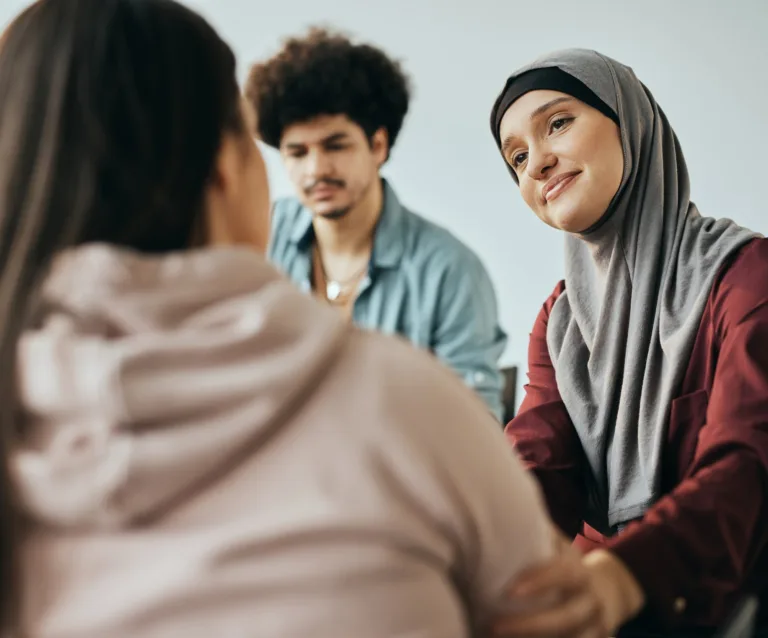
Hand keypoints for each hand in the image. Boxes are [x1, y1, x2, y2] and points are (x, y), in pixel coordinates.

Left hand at [493, 547, 644, 637]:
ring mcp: (596, 627)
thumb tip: (506, 513)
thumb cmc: (570, 565)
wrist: (611, 589)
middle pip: (566, 617)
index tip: (510, 591)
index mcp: (582, 573)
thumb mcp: (562, 548)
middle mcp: (592, 602)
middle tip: (494, 625)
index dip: (540, 581)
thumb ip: (541, 538)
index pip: (565, 575)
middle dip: (530, 624)